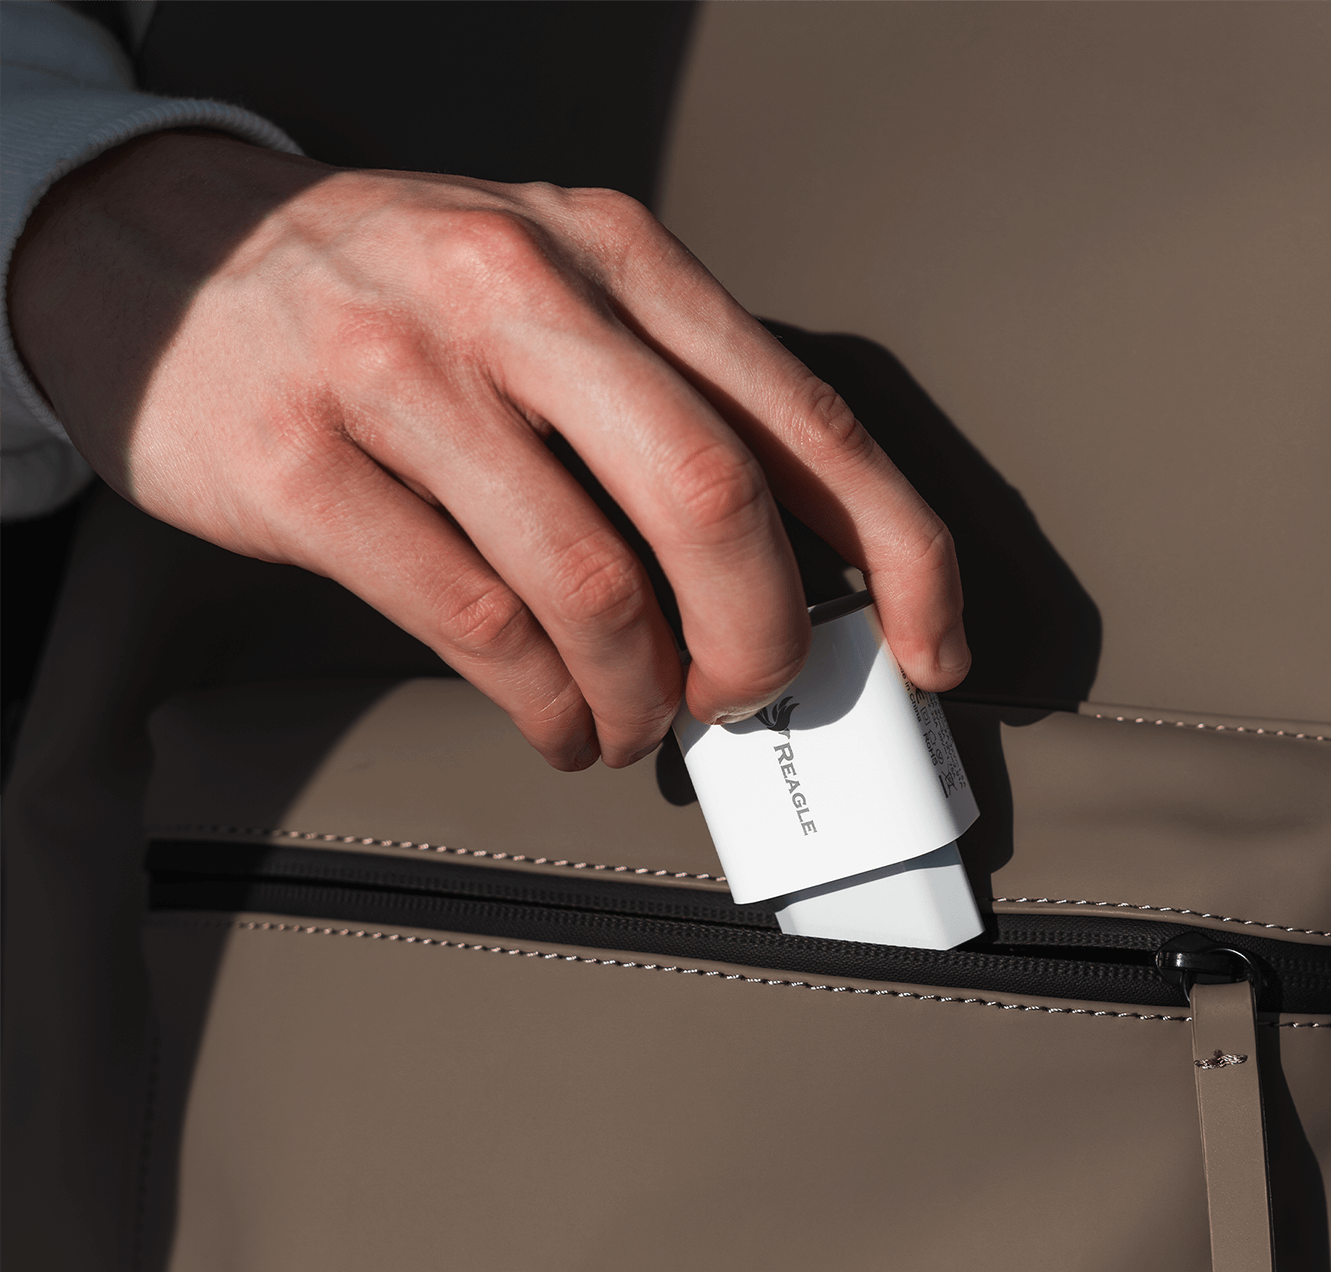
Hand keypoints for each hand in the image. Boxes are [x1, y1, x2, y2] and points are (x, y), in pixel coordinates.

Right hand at [9, 131, 967, 768]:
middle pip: (711, 499)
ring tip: (628, 726)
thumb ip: (662, 407)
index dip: (898, 546)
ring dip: (636, 698)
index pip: (802, 414)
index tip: (933, 647)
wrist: (165, 254)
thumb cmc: (391, 297)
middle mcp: (519, 293)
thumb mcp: (547, 294)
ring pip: (589, 587)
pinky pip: (474, 626)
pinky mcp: (305, 467)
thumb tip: (784, 573)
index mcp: (614, 255)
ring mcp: (403, 374)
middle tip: (738, 698)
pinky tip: (553, 720)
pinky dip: (542, 705)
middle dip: (755, 642)